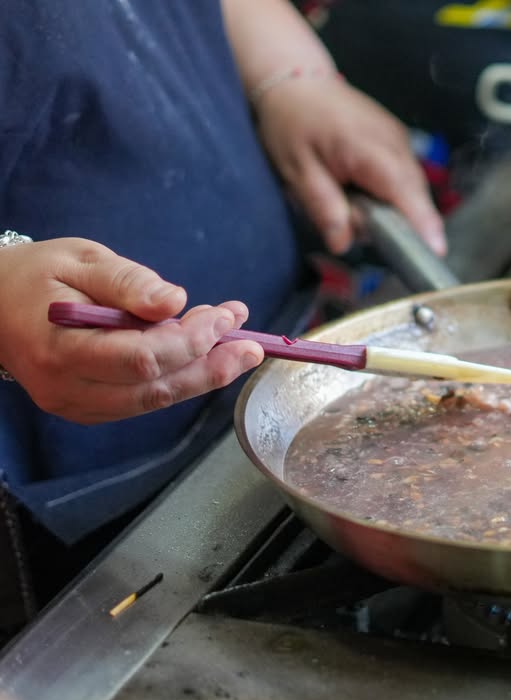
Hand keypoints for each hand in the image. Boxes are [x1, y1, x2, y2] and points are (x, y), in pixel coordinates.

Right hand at [0, 238, 263, 424]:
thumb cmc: (37, 274)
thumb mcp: (82, 260)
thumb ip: (128, 283)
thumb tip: (174, 301)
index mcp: (58, 349)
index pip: (140, 359)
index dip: (190, 341)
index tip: (225, 316)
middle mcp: (65, 387)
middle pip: (155, 389)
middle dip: (210, 366)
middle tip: (252, 345)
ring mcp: (75, 404)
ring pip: (155, 400)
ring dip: (202, 374)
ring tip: (238, 346)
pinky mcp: (88, 408)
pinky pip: (143, 400)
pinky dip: (179, 378)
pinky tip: (204, 354)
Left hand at [255, 78, 446, 255]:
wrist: (297, 81)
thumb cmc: (293, 121)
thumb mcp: (298, 170)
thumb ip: (324, 207)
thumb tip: (342, 243)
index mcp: (369, 148)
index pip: (406, 192)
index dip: (422, 223)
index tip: (436, 252)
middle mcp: (395, 144)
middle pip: (414, 197)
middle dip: (392, 222)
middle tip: (348, 220)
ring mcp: (400, 142)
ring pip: (409, 191)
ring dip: (387, 207)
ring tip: (347, 196)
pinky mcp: (398, 144)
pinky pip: (402, 180)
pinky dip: (386, 194)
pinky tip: (358, 187)